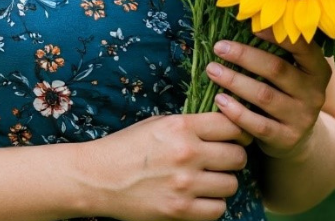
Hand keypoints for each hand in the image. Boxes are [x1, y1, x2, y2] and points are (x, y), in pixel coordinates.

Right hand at [76, 113, 248, 220]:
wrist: (97, 178)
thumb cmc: (127, 147)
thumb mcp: (158, 124)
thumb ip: (191, 125)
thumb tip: (227, 125)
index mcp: (180, 127)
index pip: (232, 125)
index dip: (238, 132)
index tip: (234, 138)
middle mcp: (186, 153)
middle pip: (237, 156)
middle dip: (232, 158)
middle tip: (220, 161)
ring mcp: (184, 184)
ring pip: (231, 184)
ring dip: (222, 183)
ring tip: (207, 181)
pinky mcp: (179, 210)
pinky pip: (218, 209)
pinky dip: (212, 205)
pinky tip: (199, 198)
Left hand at [206, 32, 331, 159]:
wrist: (299, 138)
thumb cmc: (286, 93)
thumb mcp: (292, 73)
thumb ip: (278, 53)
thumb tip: (245, 20)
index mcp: (318, 70)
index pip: (302, 47)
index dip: (276, 35)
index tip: (251, 24)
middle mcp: (315, 93)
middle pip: (276, 69)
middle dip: (244, 56)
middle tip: (219, 46)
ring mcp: (302, 117)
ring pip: (264, 96)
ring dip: (234, 81)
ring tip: (212, 70)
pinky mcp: (287, 138)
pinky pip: (258, 124)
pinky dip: (236, 111)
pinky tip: (219, 99)